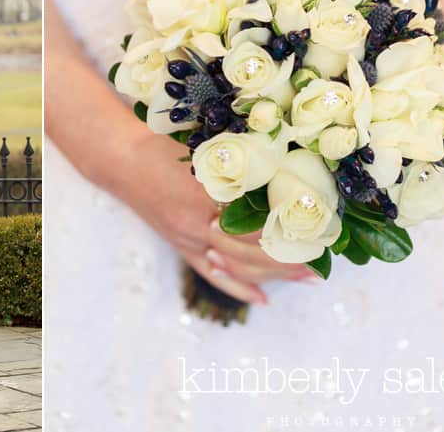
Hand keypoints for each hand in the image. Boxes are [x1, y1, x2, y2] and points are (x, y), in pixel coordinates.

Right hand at [120, 134, 312, 305]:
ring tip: (308, 277)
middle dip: (290, 257)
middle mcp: (198, 221)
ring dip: (274, 274)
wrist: (120, 159)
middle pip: (253, 249)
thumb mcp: (203, 145)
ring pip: (237, 265)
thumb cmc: (161, 144)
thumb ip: (238, 161)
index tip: (321, 227)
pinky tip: (264, 298)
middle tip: (323, 260)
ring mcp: (188, 238)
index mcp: (206, 193)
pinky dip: (238, 288)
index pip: (257, 218)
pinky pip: (212, 274)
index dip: (290, 226)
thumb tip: (284, 168)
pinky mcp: (180, 246)